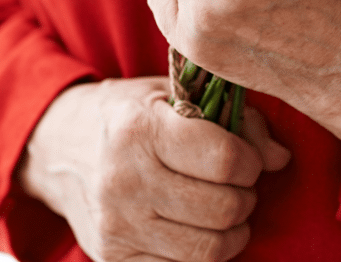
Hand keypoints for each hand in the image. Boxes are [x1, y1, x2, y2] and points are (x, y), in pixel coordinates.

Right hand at [19, 77, 290, 261]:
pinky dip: (202, 252)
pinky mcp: (114, 258)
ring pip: (209, 249)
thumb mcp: (176, 96)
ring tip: (223, 210)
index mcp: (139, 129)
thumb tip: (280, 159)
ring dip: (232, 232)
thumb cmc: (131, 117)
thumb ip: (236, 120)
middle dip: (245, 198)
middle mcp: (123, 180)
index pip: (225, 159)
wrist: (59, 148)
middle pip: (223, 209)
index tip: (244, 158)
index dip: (250, 162)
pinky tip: (194, 228)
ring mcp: (116, 225)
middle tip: (236, 186)